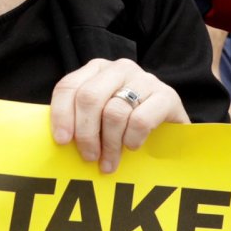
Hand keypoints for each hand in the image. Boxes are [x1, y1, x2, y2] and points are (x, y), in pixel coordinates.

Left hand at [50, 58, 189, 174]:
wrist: (171, 129)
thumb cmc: (126, 125)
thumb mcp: (99, 117)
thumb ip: (79, 119)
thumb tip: (59, 141)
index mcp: (96, 69)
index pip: (69, 86)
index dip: (61, 114)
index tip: (62, 141)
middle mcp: (119, 69)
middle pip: (89, 98)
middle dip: (85, 133)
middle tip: (89, 157)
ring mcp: (145, 79)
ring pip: (114, 112)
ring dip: (109, 144)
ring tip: (109, 162)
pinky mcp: (167, 95)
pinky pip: (140, 121)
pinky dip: (132, 139)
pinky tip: (132, 146)